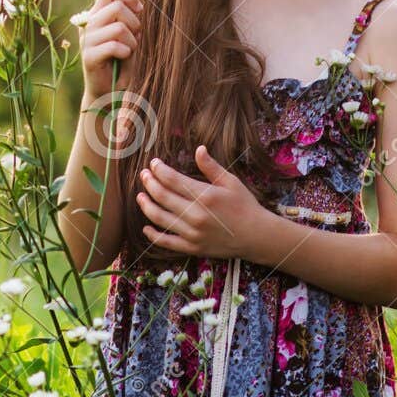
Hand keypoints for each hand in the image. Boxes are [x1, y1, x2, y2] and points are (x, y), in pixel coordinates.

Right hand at [78, 0, 142, 104]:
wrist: (109, 91)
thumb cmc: (122, 60)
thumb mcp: (128, 31)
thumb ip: (127, 8)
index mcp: (97, 14)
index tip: (139, 9)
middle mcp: (89, 23)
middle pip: (118, 6)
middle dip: (135, 22)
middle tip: (135, 37)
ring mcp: (86, 39)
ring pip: (119, 27)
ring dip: (132, 41)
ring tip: (129, 50)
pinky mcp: (88, 56)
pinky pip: (114, 46)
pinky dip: (126, 52)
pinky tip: (123, 58)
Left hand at [137, 144, 267, 260]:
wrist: (256, 236)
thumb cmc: (245, 205)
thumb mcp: (231, 182)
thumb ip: (211, 167)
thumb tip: (198, 149)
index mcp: (205, 196)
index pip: (173, 180)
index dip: (159, 170)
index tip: (154, 163)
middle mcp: (196, 215)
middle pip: (162, 196)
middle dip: (149, 183)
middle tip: (144, 175)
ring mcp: (192, 233)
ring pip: (160, 218)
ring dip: (146, 205)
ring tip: (140, 196)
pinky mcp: (192, 247)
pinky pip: (166, 242)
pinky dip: (153, 235)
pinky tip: (146, 227)